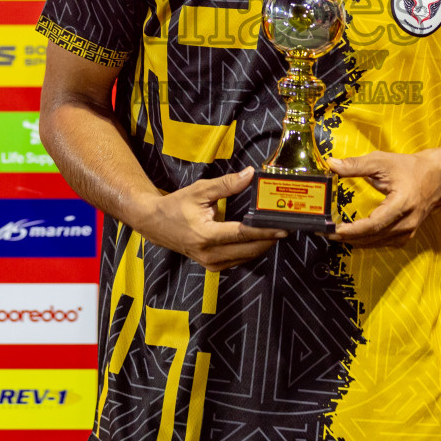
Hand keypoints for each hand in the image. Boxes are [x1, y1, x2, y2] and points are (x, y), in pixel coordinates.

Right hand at [137, 167, 286, 271]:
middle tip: (285, 227)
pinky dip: (251, 250)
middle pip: (248, 250)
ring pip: (245, 257)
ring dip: (262, 245)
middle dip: (269, 239)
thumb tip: (249, 175)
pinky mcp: (212, 266)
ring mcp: (210, 263)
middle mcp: (209, 253)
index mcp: (205, 235)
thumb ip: (227, 184)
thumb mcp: (200, 190)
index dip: (264, 231)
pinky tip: (259, 239)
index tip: (282, 227)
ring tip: (275, 231)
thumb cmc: (176, 206)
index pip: (242, 234)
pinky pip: (238, 260)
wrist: (155, 223)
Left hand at [327, 150, 440, 248]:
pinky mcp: (406, 235)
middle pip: (373, 237)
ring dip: (355, 241)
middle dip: (347, 237)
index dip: (353, 229)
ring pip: (377, 243)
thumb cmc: (410, 168)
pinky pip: (383, 243)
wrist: (437, 178)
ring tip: (334, 234)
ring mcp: (408, 231)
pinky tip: (353, 235)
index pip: (374, 223)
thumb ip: (356, 164)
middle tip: (326, 233)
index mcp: (402, 204)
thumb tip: (332, 164)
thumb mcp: (382, 161)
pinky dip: (366, 241)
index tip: (335, 230)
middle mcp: (406, 222)